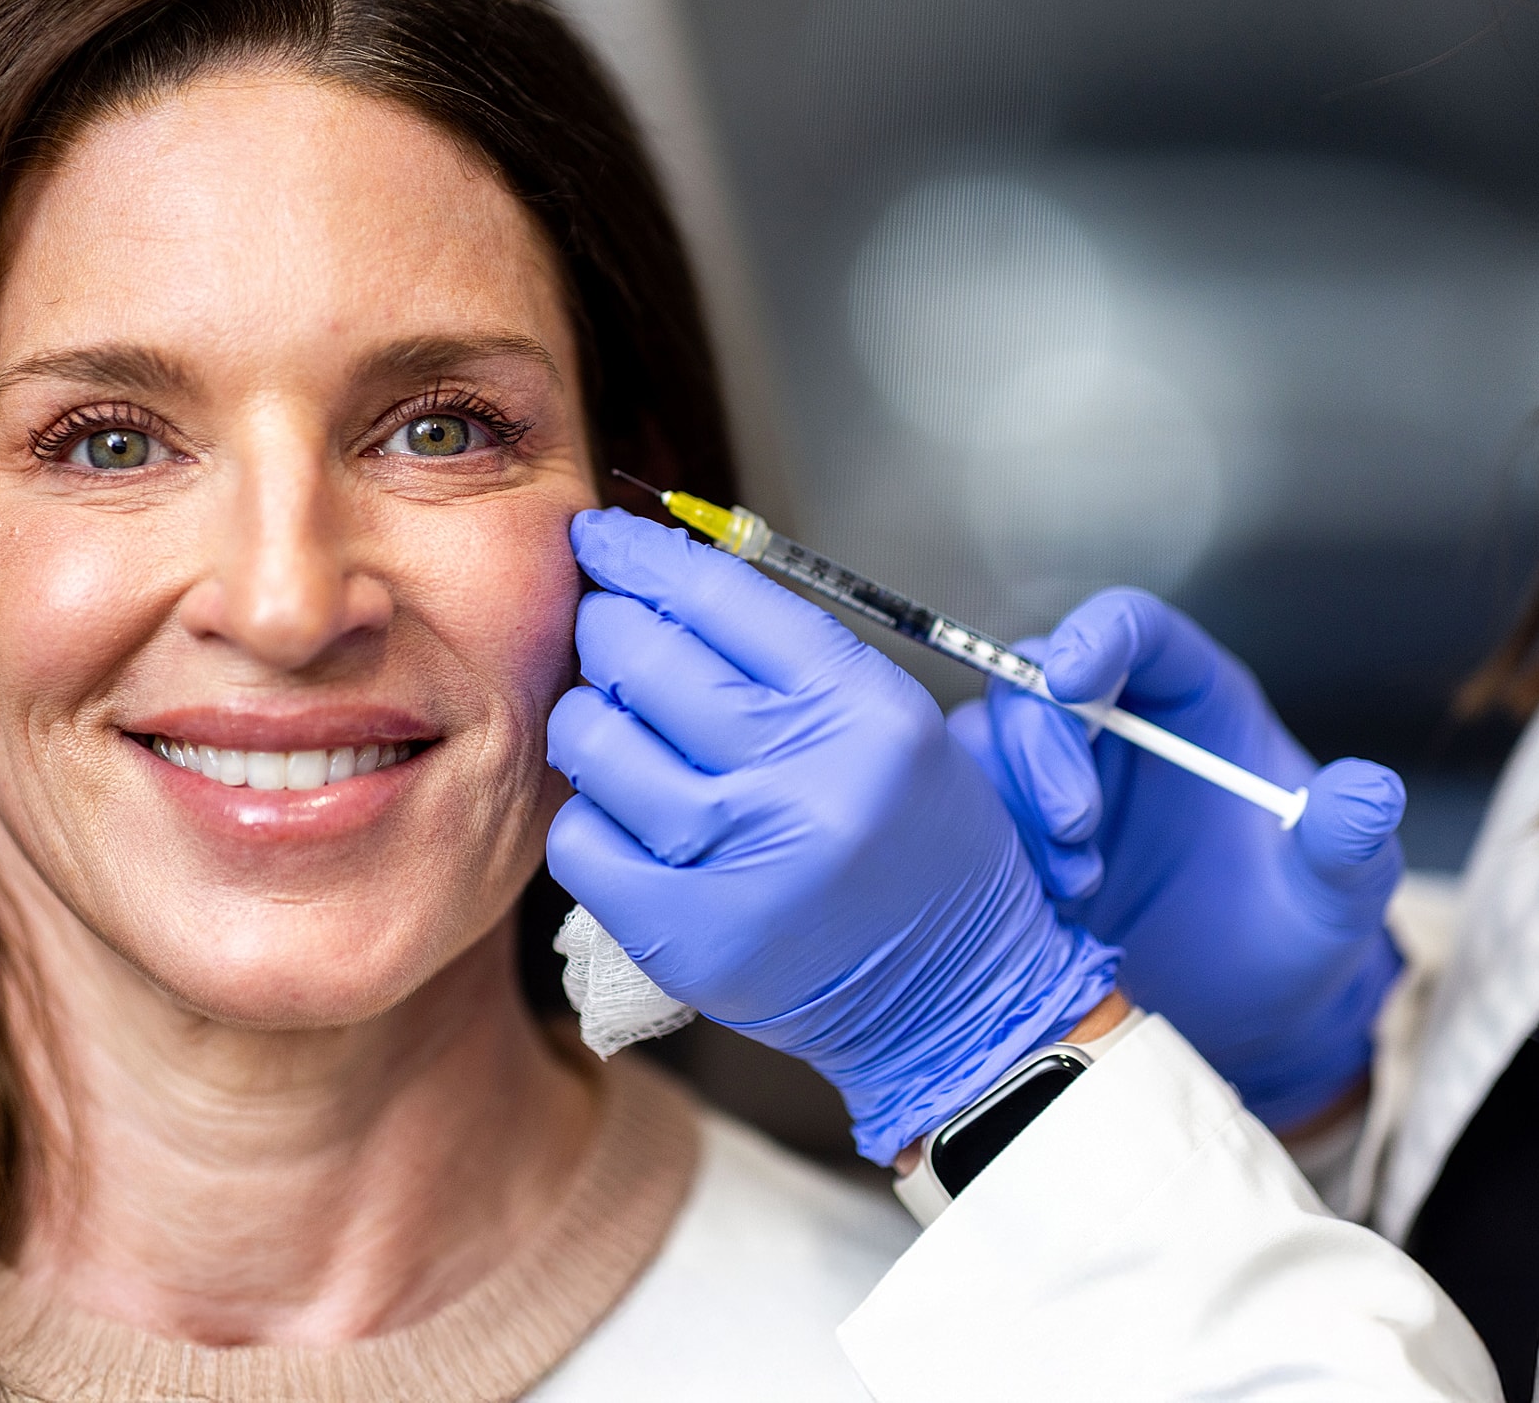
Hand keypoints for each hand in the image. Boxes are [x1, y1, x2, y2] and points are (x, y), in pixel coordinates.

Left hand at [544, 510, 1118, 1164]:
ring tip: (616, 730)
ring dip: (587, 723)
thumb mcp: (894, 725)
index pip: (718, 594)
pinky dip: (587, 819)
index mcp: (865, 710)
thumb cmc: (916, 848)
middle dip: (605, 628)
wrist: (957, 1000)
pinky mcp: (689, 937)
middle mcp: (806, 780)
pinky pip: (581, 839)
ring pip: (595, 743)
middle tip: (606, 632)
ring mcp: (742, 864)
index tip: (602, 538)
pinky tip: (624, 817)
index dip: (641, 555)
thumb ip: (789, 651)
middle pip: (643, 657)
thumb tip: (659, 575)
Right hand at [949, 588, 1403, 1130]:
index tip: (1073, 682)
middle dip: (1042, 743)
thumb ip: (1349, 839)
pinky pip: (963, 812)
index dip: (1095, 638)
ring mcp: (1053, 780)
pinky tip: (1039, 904)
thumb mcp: (1341, 892)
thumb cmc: (1296, 930)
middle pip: (1036, 677)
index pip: (1133, 629)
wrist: (1242, 1013)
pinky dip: (982, 849)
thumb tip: (1366, 793)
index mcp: (1193, 700)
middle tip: (1075, 827)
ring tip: (1075, 884)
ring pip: (986, 740)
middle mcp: (1114, 724)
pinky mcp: (1012, 837)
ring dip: (1012, 803)